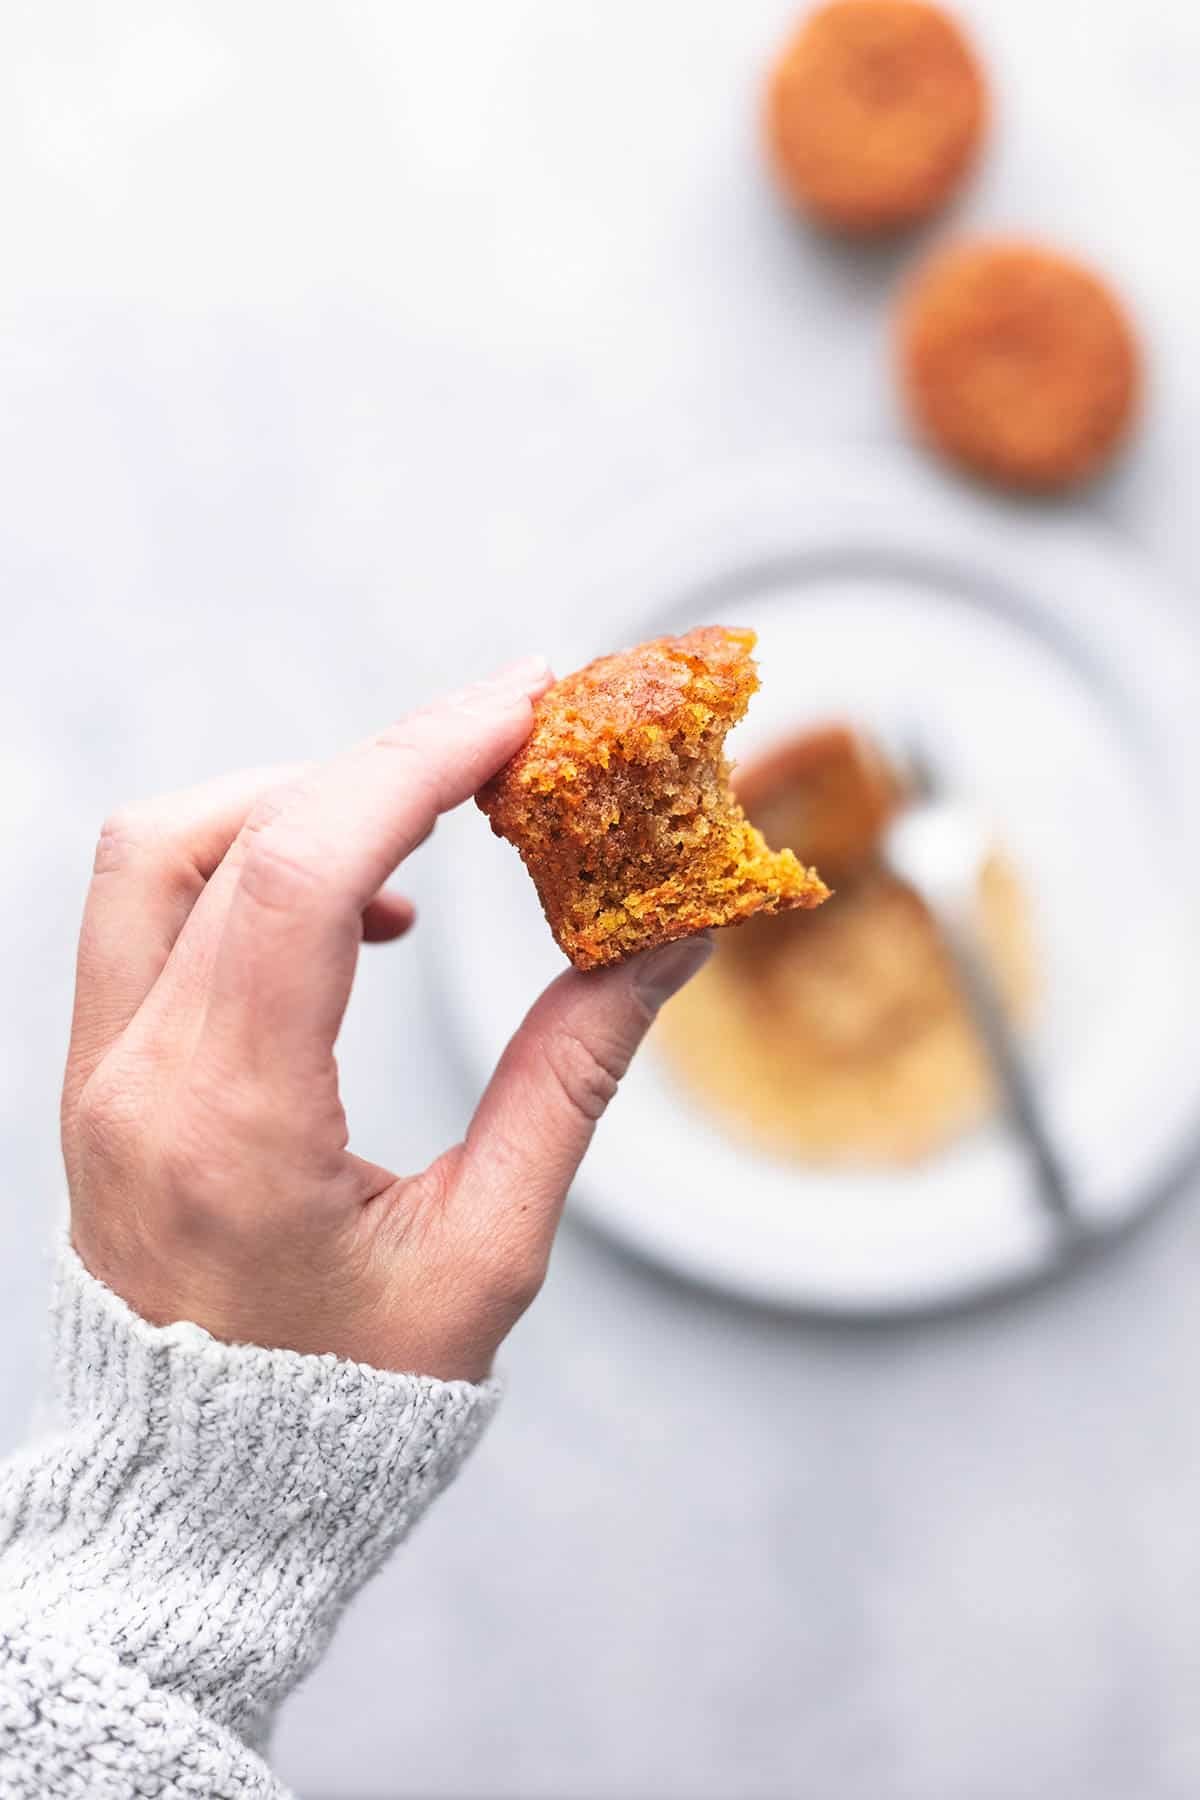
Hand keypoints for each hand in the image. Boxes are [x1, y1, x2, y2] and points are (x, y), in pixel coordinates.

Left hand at [60, 659, 709, 1380]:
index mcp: (230, 1128)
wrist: (204, 1504)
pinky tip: (359, 912)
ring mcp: (99, 1074)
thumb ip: (568, 1078)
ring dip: (296, 802)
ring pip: (161, 851)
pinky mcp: (103, 1074)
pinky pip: (154, 911)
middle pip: (222, 831)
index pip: (298, 875)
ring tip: (424, 832)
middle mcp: (138, 1081)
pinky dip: (255, 864)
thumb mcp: (487, 1253)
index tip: (524, 703)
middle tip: (502, 739)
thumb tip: (665, 936)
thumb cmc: (351, 1407)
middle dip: (376, 759)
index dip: (417, 761)